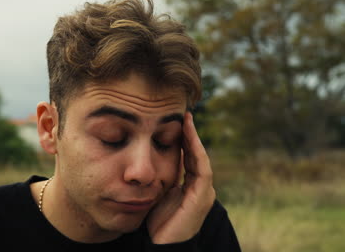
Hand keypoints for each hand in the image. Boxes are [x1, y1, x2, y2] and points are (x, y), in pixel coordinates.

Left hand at [147, 112, 215, 243]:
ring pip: (201, 159)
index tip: (175, 121)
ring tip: (186, 120)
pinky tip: (189, 137)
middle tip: (183, 114)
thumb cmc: (155, 223)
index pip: (189, 157)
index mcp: (189, 187)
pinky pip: (201, 169)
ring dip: (194, 139)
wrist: (160, 246)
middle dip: (190, 134)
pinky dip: (196, 152)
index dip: (184, 139)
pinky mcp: (201, 198)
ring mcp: (203, 193)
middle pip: (197, 155)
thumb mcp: (157, 194)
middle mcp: (199, 188)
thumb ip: (160, 178)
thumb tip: (149, 159)